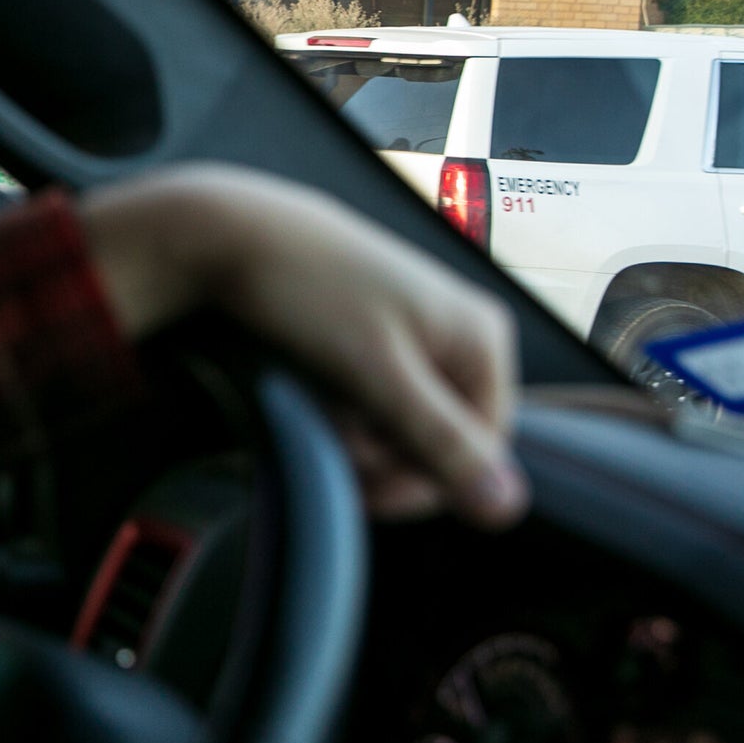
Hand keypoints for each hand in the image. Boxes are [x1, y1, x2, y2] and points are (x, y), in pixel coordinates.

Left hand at [75, 163, 525, 528]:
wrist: (236, 233)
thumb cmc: (308, 291)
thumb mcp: (376, 374)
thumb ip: (440, 440)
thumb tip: (508, 509)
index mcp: (481, 339)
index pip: (481, 453)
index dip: (423, 482)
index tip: (364, 491)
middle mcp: (460, 335)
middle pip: (440, 439)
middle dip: (383, 452)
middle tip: (329, 427)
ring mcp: (419, 334)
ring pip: (401, 423)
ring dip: (356, 431)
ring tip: (315, 397)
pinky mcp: (379, 336)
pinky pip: (374, 397)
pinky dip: (342, 405)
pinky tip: (311, 386)